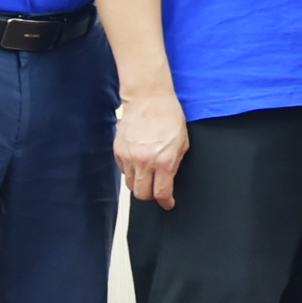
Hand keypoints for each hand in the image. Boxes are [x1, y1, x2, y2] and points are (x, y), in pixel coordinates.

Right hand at [115, 92, 190, 209]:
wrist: (148, 98)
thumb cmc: (168, 115)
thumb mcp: (183, 142)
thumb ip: (176, 163)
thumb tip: (171, 179)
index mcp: (164, 161)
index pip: (161, 193)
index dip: (166, 202)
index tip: (168, 204)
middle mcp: (144, 162)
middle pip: (142, 194)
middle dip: (151, 196)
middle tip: (157, 190)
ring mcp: (129, 157)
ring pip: (131, 185)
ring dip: (140, 184)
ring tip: (148, 176)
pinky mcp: (118, 151)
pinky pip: (124, 171)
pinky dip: (131, 171)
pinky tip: (139, 162)